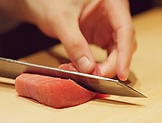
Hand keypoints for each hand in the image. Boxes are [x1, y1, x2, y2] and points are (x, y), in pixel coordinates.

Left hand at [0, 0, 135, 79]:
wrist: (37, 0)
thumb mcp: (60, 19)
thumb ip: (74, 43)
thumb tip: (88, 68)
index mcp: (112, 2)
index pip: (125, 30)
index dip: (125, 54)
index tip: (121, 73)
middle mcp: (113, 14)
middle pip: (123, 43)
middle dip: (113, 64)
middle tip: (96, 77)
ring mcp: (107, 26)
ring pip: (116, 51)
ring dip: (105, 66)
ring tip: (88, 74)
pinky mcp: (99, 35)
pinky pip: (105, 54)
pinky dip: (96, 64)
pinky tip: (85, 70)